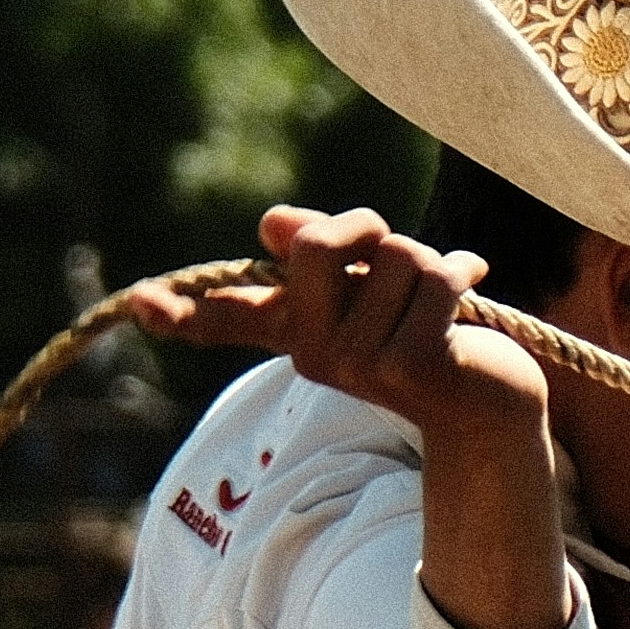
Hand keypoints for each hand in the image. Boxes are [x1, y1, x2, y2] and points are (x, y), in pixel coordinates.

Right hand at [129, 203, 548, 444]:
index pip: (230, 318)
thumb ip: (324, 251)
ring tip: (442, 298)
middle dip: (367, 227)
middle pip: (321, 245)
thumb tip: (272, 226)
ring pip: (395, 254)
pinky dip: (460, 275)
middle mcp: (314, 356)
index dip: (185, 309)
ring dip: (431, 261)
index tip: (138, 303)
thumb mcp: (373, 284)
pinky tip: (469, 299)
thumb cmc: (430, 331)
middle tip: (395, 249)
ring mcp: (357, 367)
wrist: (491, 402)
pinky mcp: (408, 367)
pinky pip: (433, 277)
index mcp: (298, 333)